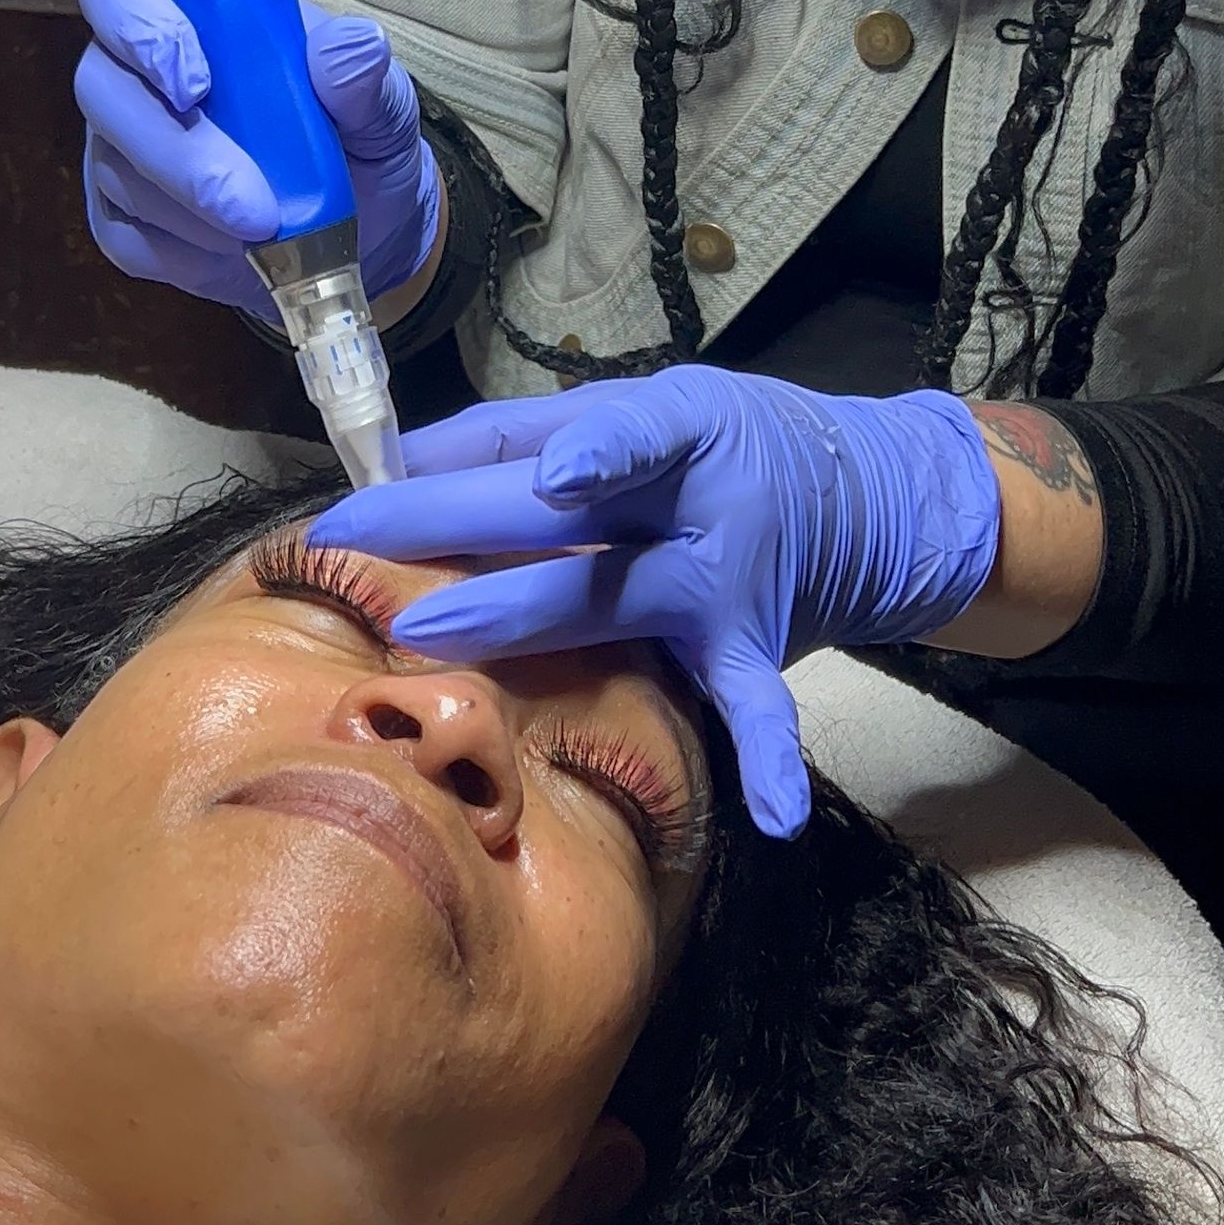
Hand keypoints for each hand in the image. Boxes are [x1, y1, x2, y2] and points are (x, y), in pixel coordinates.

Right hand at [73, 0, 440, 315]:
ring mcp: (119, 142)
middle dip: (175, 147)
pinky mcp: (118, 215)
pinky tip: (242, 255)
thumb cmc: (358, 136)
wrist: (362, 222)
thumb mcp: (383, 104)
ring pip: (116, 168)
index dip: (138, 21)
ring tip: (272, 227)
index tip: (196, 79)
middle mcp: (135, 67)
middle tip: (251, 202)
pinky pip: (126, 237)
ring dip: (195, 211)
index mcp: (191, 5)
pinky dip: (190, 255)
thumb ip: (363, 76)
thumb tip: (354, 46)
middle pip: (100, 84)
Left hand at [307, 368, 1000, 837]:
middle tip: (362, 538)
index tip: (554, 473)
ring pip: (612, 601)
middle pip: (573, 517)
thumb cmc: (719, 446)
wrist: (861, 498)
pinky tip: (774, 816)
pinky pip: (755, 707)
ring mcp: (725, 584)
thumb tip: (398, 452)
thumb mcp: (642, 408)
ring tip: (432, 633)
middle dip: (456, 522)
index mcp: (683, 426)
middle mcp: (705, 503)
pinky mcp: (745, 649)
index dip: (598, 448)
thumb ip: (527, 429)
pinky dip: (770, 759)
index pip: (632, 427)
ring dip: (521, 618)